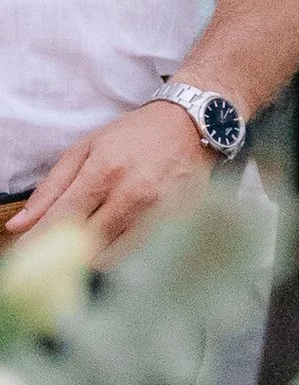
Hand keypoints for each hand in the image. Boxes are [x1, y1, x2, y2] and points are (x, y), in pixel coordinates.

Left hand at [11, 100, 214, 252]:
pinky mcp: (179, 224)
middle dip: (66, 254)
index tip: (25, 255)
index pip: (61, 221)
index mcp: (103, 172)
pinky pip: (140, 256)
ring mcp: (158, 213)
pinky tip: (120, 240)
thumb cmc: (135, 135)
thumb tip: (19, 226)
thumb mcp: (86, 149)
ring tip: (92, 243)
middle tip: (58, 253)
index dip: (38, 243)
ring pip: (112, 259)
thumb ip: (50, 189)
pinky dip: (123, 254)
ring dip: (95, 257)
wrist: (193, 125)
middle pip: (85, 247)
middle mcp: (132, 196)